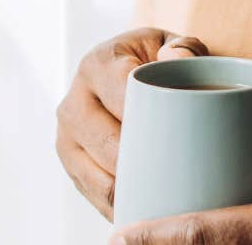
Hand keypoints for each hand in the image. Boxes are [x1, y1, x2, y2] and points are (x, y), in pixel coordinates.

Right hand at [56, 27, 210, 219]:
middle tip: (183, 174)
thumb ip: (184, 48)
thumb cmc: (155, 62)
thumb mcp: (171, 46)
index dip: (152, 120)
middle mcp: (74, 102)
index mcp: (98, 64)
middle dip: (147, 162)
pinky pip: (97, 196)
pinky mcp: (70, 164)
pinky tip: (150, 205)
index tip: (183, 136)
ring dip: (135, 190)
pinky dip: (124, 206)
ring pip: (101, 178)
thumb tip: (176, 60)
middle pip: (110, 145)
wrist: (124, 72)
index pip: (123, 97)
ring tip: (169, 194)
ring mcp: (66, 137)